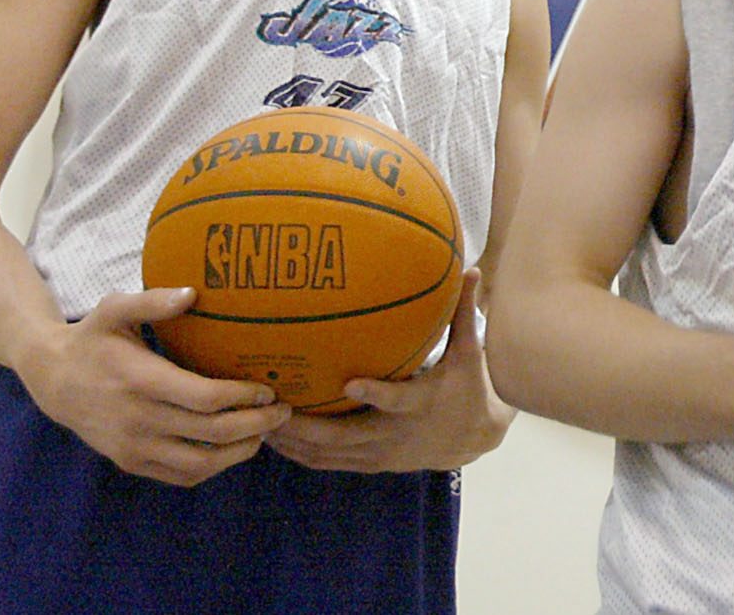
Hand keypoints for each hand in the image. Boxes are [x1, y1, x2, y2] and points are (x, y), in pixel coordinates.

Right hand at [19, 286, 289, 486]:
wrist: (52, 380)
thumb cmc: (93, 339)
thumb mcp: (113, 310)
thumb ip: (152, 301)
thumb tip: (192, 294)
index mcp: (141, 381)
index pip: (206, 399)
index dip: (244, 396)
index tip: (269, 389)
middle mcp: (138, 420)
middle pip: (213, 434)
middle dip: (258, 425)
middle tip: (284, 412)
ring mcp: (133, 448)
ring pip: (201, 464)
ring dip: (241, 451)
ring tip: (265, 432)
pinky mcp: (131, 463)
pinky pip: (182, 476)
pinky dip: (214, 467)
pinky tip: (233, 448)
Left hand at [266, 270, 513, 473]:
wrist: (474, 438)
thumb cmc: (468, 386)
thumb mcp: (470, 353)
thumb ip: (464, 315)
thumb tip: (471, 269)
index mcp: (420, 403)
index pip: (398, 400)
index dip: (375, 394)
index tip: (350, 382)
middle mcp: (395, 434)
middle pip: (343, 436)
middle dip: (304, 426)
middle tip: (272, 405)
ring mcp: (380, 454)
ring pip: (328, 455)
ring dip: (294, 442)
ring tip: (259, 421)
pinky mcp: (369, 464)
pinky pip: (327, 463)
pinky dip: (300, 454)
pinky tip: (274, 439)